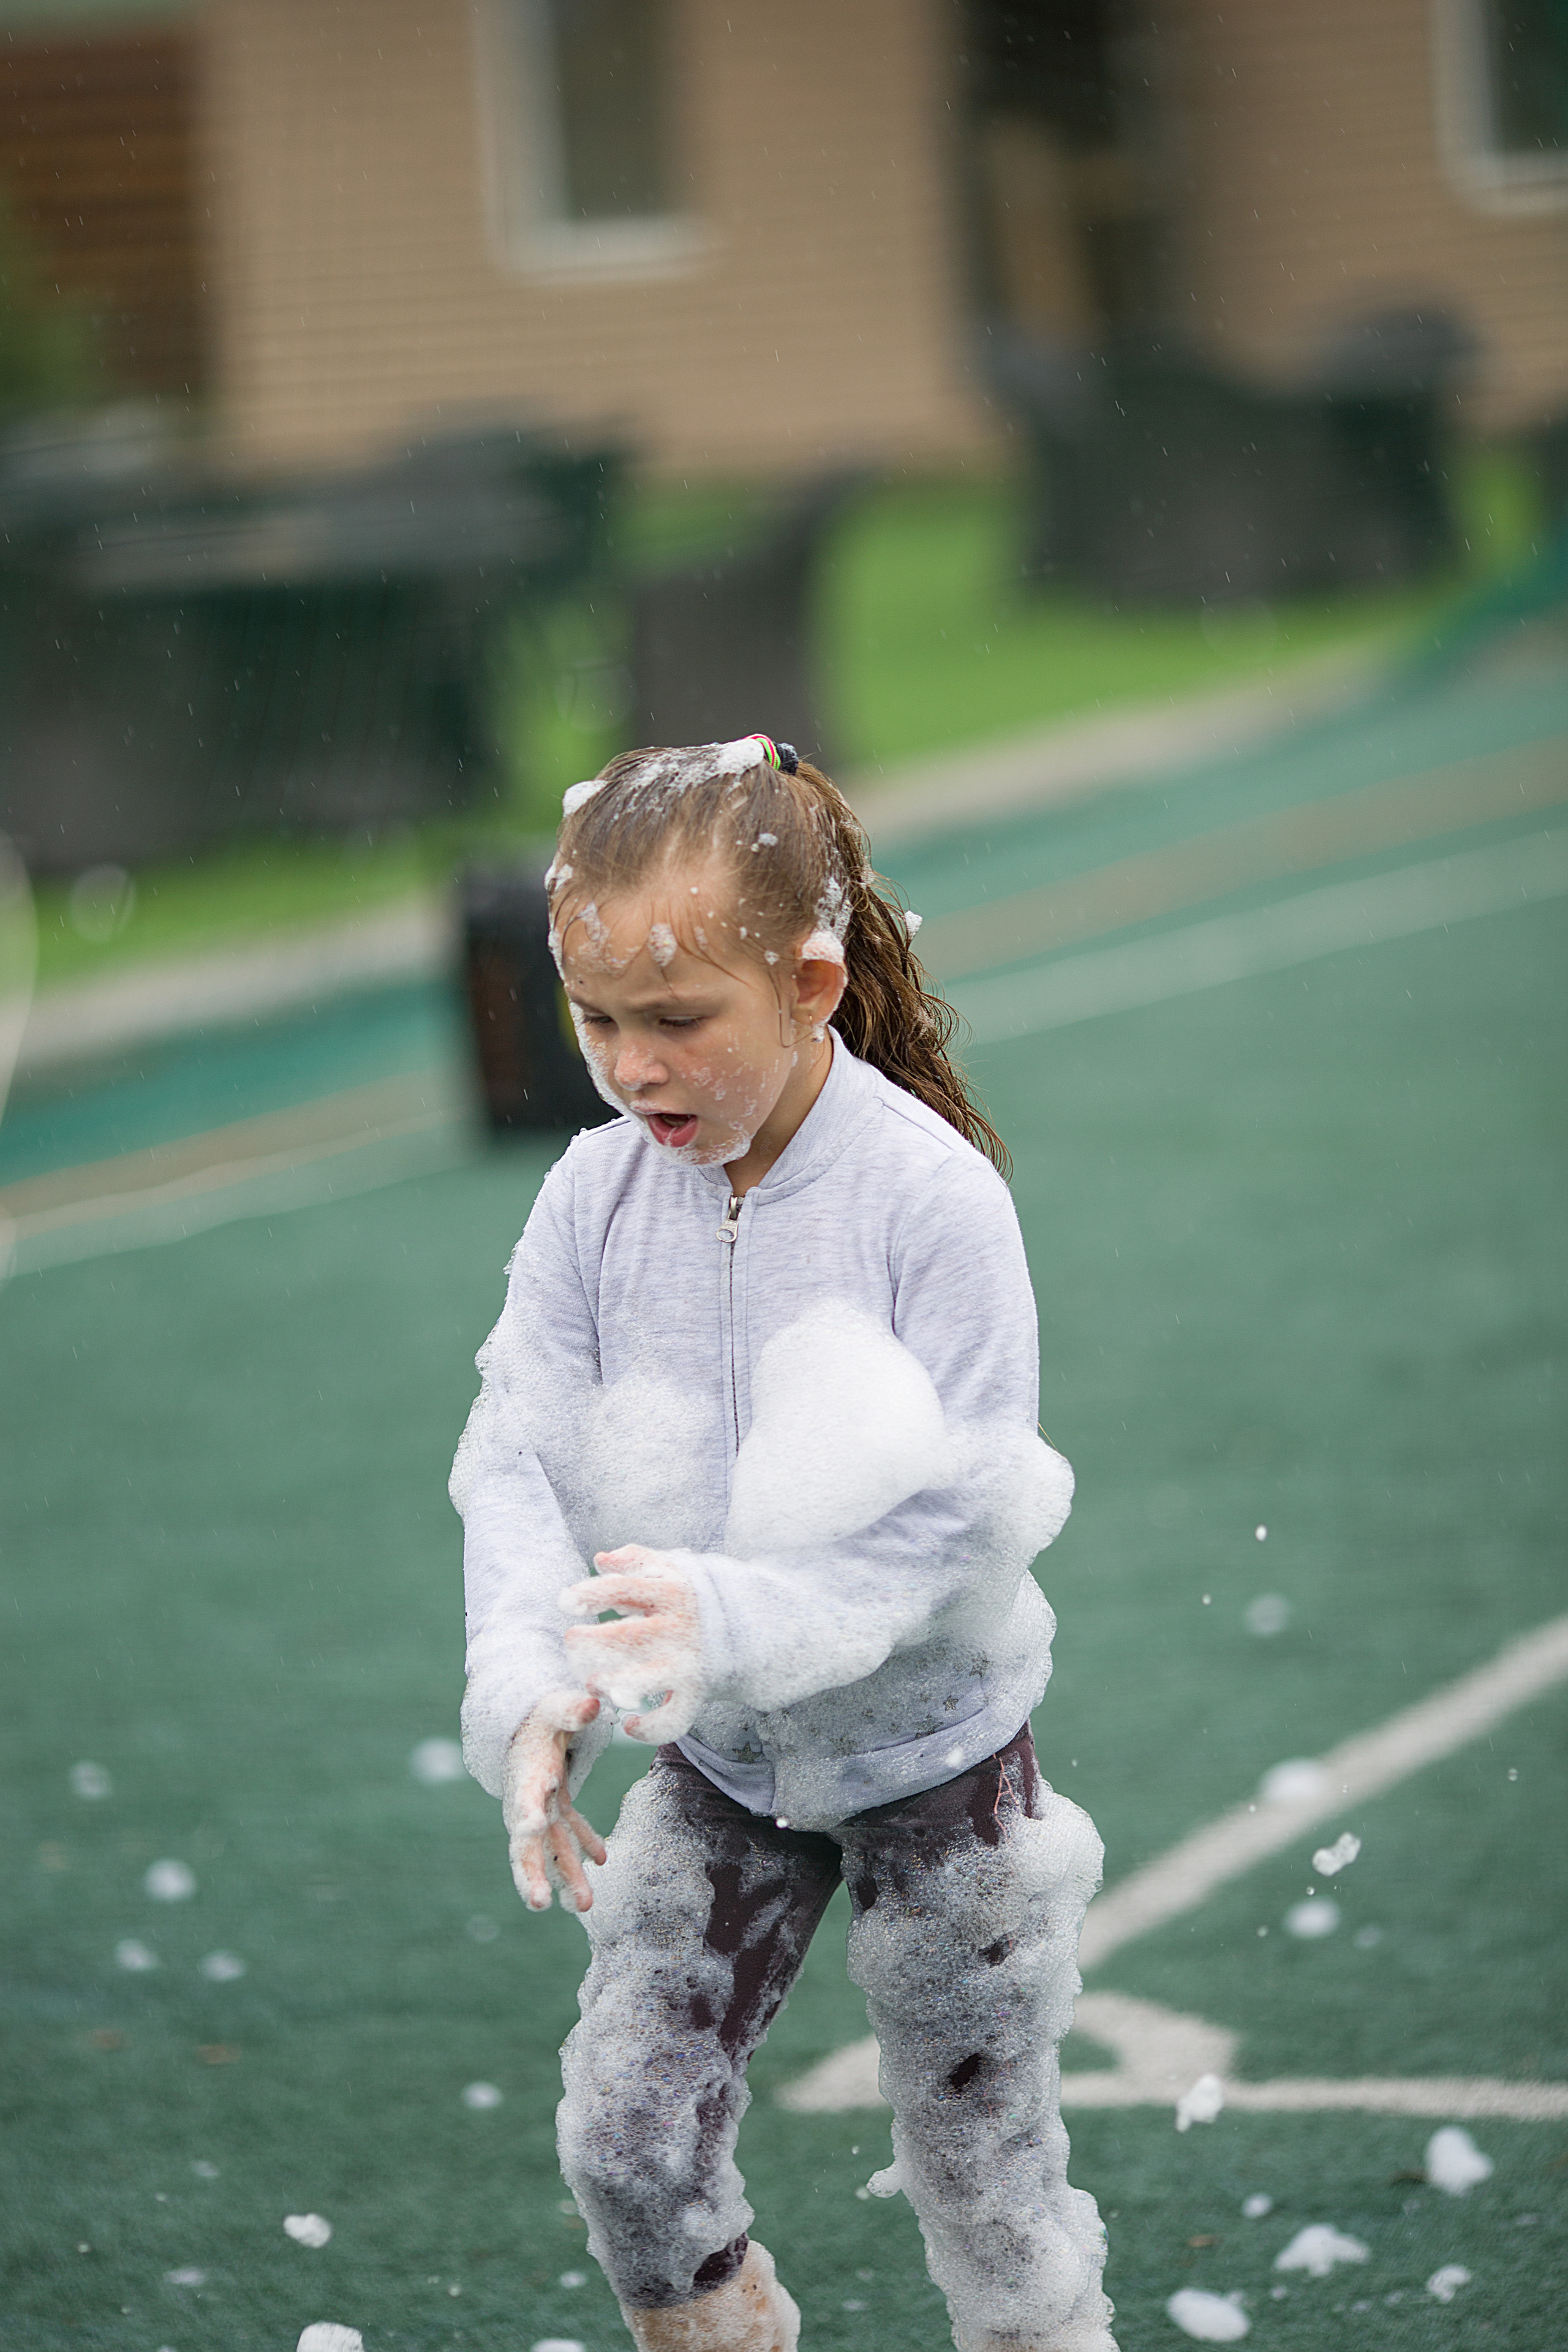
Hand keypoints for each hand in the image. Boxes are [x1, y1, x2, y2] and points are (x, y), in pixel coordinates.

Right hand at [502, 1687, 607, 1913]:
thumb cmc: (542, 1713)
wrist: (528, 1722)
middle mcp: (529, 1799)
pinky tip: (602, 1860)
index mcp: (527, 1774)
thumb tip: (592, 1704)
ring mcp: (541, 1808)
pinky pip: (568, 1832)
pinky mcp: (554, 1808)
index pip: (524, 1800)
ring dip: (566, 1874)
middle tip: (540, 1903)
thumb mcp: (556, 1707)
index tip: (531, 1833)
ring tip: (583, 1905)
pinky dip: (583, 1844)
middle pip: (527, 1842)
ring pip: (552, 1847)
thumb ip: (572, 1709)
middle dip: (532, 1873)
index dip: (527, 1818)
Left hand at [560, 1546, 704, 1741]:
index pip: (625, 1589)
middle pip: (629, 1636)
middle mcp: (680, 1627)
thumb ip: (636, 1561)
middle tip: (571, 1643)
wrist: (750, 1631)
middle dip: (593, 1642)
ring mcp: (689, 1663)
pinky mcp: (697, 1693)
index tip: (565, 1603)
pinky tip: (629, 1722)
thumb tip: (601, 1560)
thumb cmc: (695, 1600)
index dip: (592, 1595)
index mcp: (672, 1592)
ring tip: (593, 1682)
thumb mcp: (671, 1571)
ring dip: (613, 1684)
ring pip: (647, 1680)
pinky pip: (673, 1718)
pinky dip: (649, 1728)